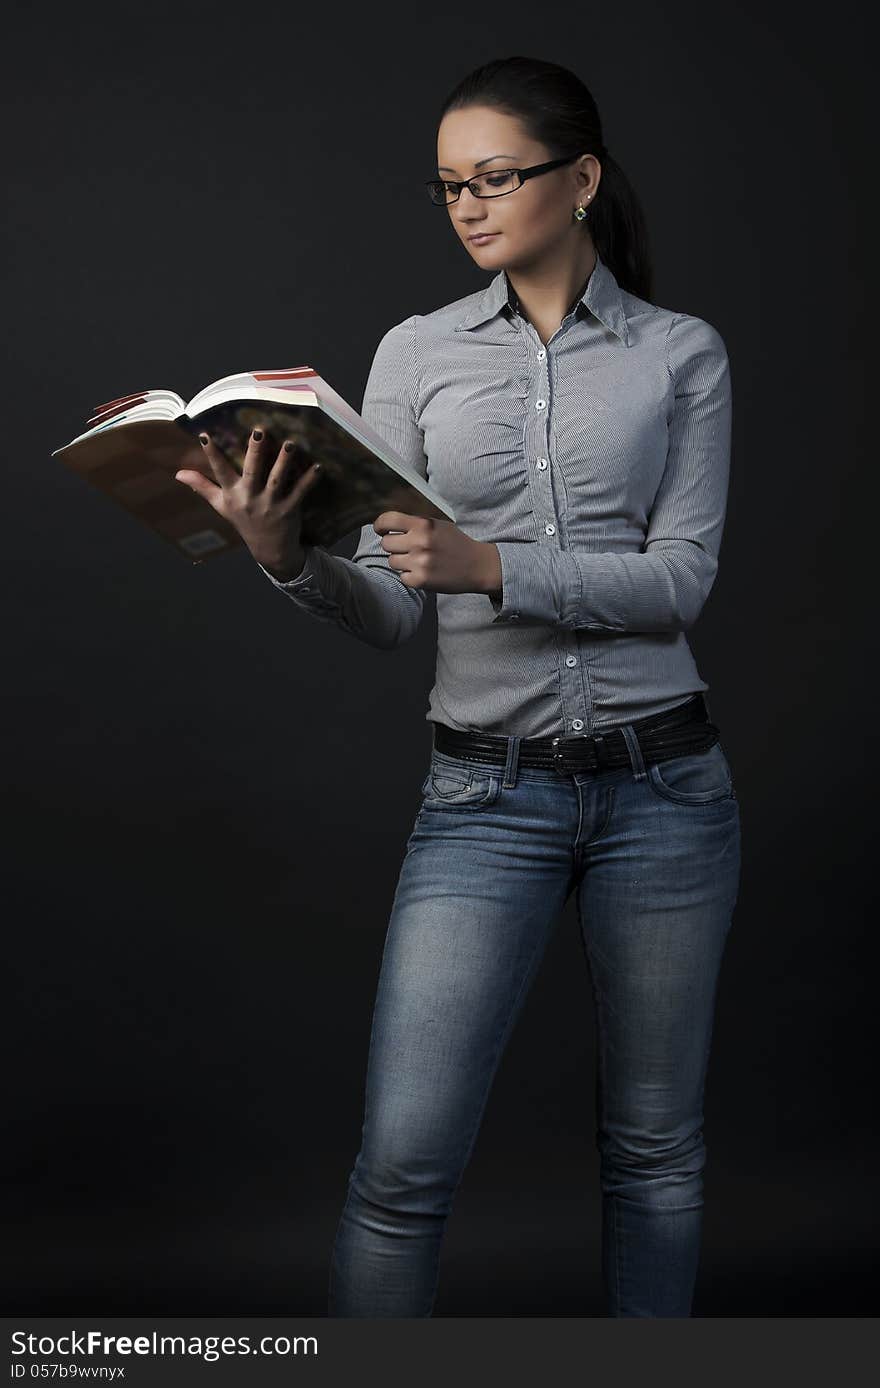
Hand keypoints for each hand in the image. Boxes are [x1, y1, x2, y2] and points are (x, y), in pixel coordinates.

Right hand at [175, 428, 323, 579]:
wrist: (269, 550)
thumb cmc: (244, 522)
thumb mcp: (222, 506)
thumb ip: (202, 487)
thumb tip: (178, 473)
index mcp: (232, 494)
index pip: (219, 471)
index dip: (211, 454)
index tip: (204, 435)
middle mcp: (250, 498)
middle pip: (252, 471)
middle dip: (255, 451)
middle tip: (260, 430)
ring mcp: (270, 504)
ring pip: (277, 479)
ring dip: (284, 461)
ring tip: (291, 443)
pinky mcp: (289, 510)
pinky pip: (300, 493)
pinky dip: (309, 480)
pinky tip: (318, 467)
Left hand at [373, 512, 500, 595]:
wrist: (477, 565)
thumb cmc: (456, 543)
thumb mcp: (438, 525)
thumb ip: (415, 524)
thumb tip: (388, 525)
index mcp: (424, 524)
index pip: (389, 520)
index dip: (380, 525)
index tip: (380, 530)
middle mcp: (420, 542)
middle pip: (386, 543)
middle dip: (393, 546)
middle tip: (406, 548)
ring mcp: (420, 562)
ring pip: (392, 561)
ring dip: (402, 562)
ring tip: (418, 561)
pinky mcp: (421, 580)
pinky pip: (402, 577)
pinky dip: (410, 576)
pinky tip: (423, 572)